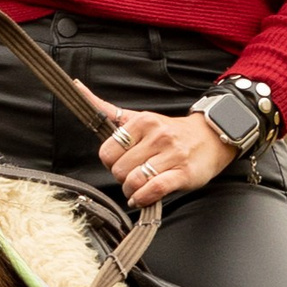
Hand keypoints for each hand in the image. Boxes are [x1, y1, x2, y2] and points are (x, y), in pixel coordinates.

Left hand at [85, 83, 237, 207]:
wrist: (209, 138)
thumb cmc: (170, 132)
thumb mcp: (140, 118)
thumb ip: (109, 111)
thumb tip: (77, 87)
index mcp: (143, 122)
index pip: (107, 151)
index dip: (109, 162)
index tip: (120, 162)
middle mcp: (157, 136)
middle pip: (119, 169)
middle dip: (121, 177)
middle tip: (132, 175)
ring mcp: (172, 155)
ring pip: (135, 181)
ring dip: (132, 191)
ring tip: (137, 188)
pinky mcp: (183, 174)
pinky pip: (155, 190)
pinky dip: (143, 198)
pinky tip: (142, 198)